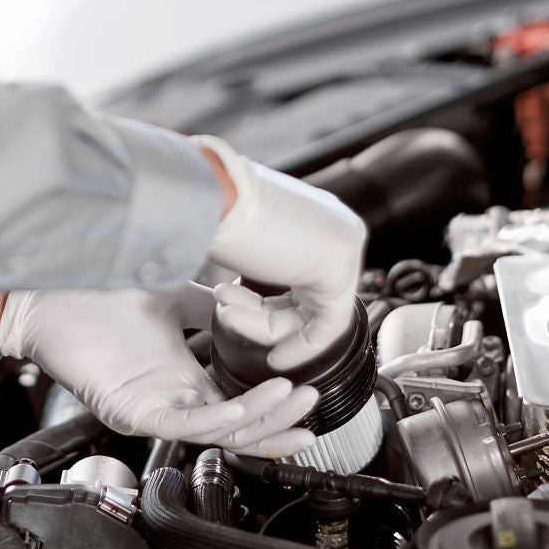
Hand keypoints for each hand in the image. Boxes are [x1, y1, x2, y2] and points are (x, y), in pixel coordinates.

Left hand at [0, 283, 317, 457]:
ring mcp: (152, 407)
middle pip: (237, 427)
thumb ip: (209, 303)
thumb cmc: (98, 292)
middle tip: (312, 403)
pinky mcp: (132, 410)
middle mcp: (170, 398)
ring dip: (261, 419)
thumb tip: (244, 295)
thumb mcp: (172, 295)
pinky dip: (220, 418)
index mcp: (182, 377)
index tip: (307, 396)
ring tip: (294, 399)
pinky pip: (183, 426)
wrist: (52, 287)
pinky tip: (248, 404)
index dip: (274, 409)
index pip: (238, 407)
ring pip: (217, 431)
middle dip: (280, 420)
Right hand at [196, 136, 365, 370]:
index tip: (236, 320)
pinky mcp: (340, 265)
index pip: (298, 278)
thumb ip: (247, 260)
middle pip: (305, 297)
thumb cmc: (209, 207)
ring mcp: (341, 244)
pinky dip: (301, 347)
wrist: (207, 193)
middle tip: (223, 314)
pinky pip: (329, 324)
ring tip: (224, 312)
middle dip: (259, 318)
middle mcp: (332, 225)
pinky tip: (274, 356)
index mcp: (309, 214)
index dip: (265, 310)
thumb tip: (233, 289)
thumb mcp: (234, 238)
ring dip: (262, 326)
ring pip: (311, 313)